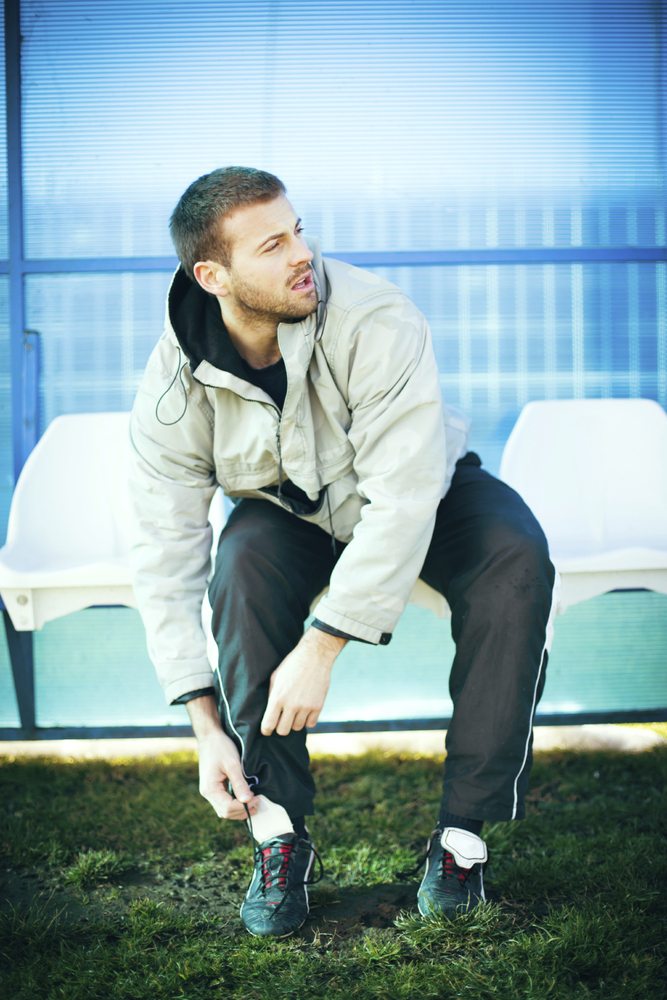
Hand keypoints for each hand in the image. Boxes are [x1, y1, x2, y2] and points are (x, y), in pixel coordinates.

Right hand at [186, 694, 259, 819]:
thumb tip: (248, 801)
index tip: (257, 799)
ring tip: (254, 804)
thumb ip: (239, 783)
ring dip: (239, 810)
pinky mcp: (213, 787)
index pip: (228, 807)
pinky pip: (224, 802)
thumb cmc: (220, 747)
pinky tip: (245, 800)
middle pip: (225, 812)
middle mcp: (207, 793)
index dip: (244, 807)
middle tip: (258, 804)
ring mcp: (209, 791)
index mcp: (210, 789)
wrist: (210, 736)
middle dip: (242, 811)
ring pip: (224, 810)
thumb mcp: (232, 764)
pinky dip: (235, 804)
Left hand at [260, 627, 346, 736]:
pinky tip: (305, 711)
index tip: (267, 729)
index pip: (268, 725)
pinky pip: (311, 724)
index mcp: (277, 698)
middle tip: (281, 719)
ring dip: (294, 722)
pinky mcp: (318, 706)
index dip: (266, 730)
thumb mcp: (276, 678)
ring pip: (297, 727)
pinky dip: (307, 720)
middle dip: (280, 727)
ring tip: (294, 711)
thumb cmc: (292, 665)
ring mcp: (306, 707)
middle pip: (283, 731)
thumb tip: (269, 712)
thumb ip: (272, 696)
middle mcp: (291, 705)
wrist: (315, 656)